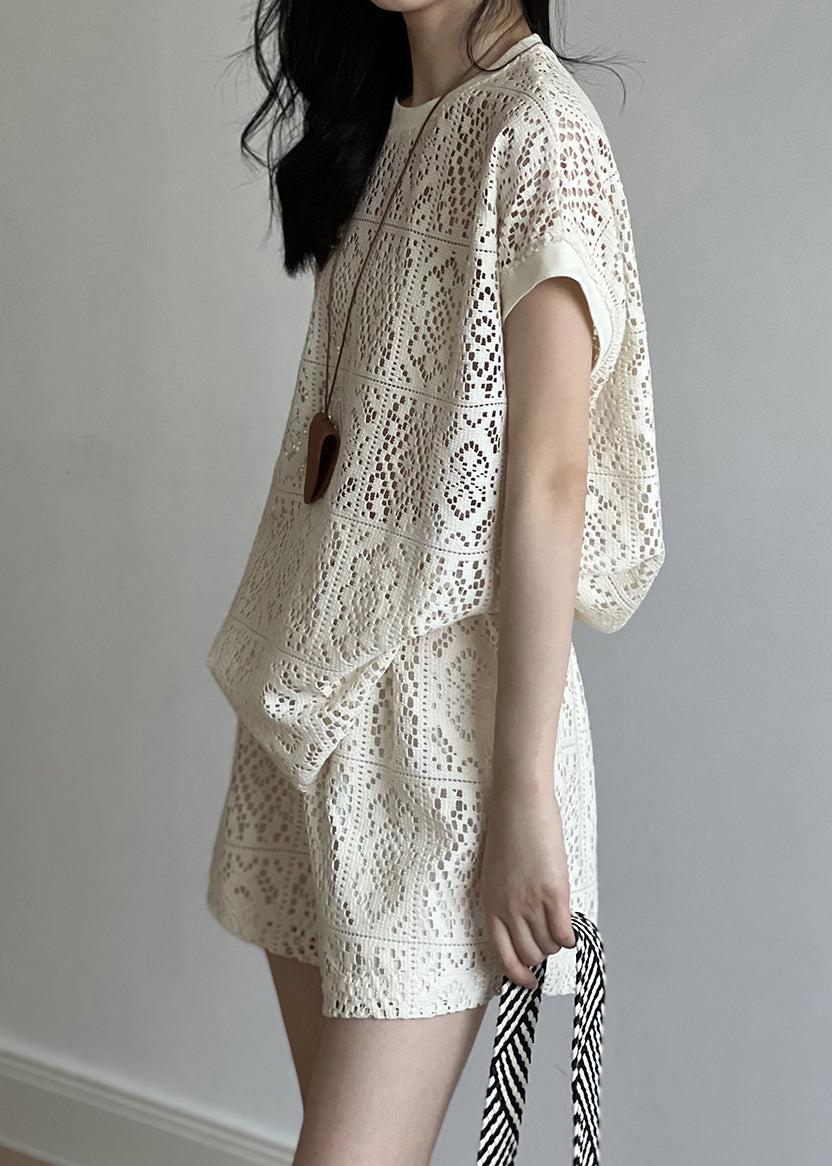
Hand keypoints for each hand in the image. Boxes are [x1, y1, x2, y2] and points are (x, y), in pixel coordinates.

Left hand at [478, 784, 575, 990]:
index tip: (528, 982)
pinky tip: (572, 931)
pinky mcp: (553, 893)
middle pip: (529, 954)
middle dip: (541, 955)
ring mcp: (530, 902)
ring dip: (555, 943)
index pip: (502, 956)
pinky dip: (570, 938)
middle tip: (548, 942)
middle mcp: (508, 909)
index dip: (517, 974)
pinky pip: (564, 933)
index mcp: (489, 904)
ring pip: (548, 946)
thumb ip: (505, 900)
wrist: (519, 802)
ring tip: (558, 926)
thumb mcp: (495, 872)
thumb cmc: (507, 830)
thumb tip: (524, 925)